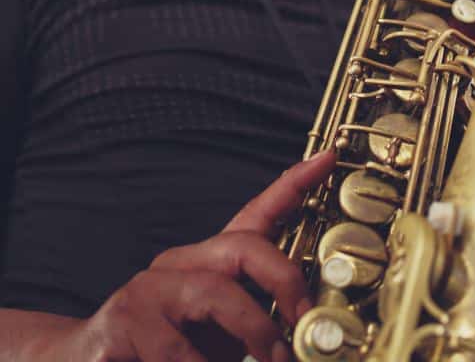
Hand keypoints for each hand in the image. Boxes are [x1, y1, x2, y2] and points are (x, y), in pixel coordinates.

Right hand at [49, 151, 335, 361]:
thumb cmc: (168, 352)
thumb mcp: (225, 332)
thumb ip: (260, 319)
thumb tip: (310, 326)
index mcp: (208, 263)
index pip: (256, 214)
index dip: (294, 184)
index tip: (328, 157)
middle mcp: (178, 264)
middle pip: (243, 247)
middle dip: (284, 282)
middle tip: (303, 324)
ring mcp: (146, 289)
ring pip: (213, 294)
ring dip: (253, 334)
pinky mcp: (121, 323)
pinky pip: (176, 347)